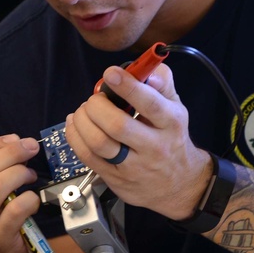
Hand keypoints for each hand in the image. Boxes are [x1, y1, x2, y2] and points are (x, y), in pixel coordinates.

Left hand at [65, 64, 210, 220]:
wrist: (179, 183)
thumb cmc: (171, 138)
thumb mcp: (175, 107)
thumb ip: (163, 82)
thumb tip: (148, 69)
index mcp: (170, 123)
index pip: (149, 103)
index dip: (127, 86)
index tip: (111, 73)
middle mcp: (154, 146)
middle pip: (117, 125)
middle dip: (97, 106)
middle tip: (95, 100)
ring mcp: (133, 166)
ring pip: (98, 142)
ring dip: (82, 121)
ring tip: (83, 112)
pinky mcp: (116, 179)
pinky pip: (87, 157)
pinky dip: (75, 137)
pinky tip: (76, 126)